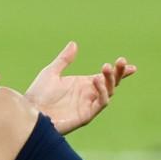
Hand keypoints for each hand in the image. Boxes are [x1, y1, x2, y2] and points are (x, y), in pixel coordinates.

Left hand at [21, 41, 135, 134]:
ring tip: (105, 68)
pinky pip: (100, 104)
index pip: (106, 77)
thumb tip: (74, 44)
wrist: (29, 111)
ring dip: (110, 81)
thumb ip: (64, 59)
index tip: (131, 65)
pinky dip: (102, 92)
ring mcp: (88, 106)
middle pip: (111, 84)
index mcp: (83, 85)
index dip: (119, 72)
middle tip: (121, 61)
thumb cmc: (38, 94)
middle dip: (118, 73)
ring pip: (108, 93)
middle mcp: (88, 95)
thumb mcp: (51, 72)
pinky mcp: (86, 116)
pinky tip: (97, 80)